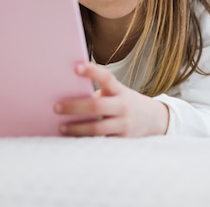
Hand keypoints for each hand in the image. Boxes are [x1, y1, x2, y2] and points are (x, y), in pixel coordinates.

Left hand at [53, 62, 168, 136]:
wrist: (153, 119)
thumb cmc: (125, 103)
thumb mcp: (117, 93)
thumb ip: (99, 93)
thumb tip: (68, 95)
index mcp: (119, 91)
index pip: (106, 77)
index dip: (92, 71)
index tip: (76, 67)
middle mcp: (123, 106)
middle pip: (96, 106)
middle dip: (74, 106)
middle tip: (56, 107)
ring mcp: (123, 124)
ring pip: (96, 128)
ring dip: (76, 128)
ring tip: (61, 127)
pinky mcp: (122, 140)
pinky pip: (101, 141)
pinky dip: (85, 141)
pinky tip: (72, 140)